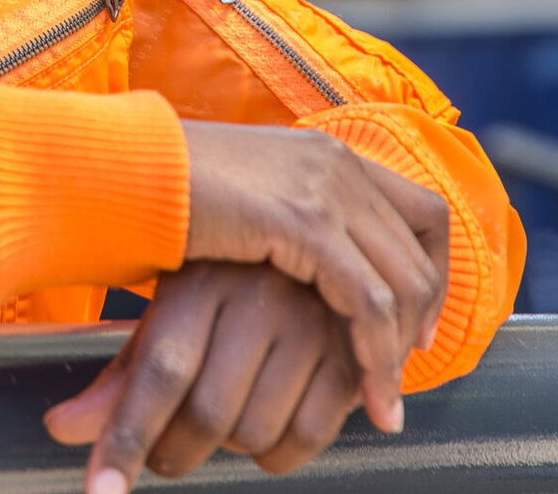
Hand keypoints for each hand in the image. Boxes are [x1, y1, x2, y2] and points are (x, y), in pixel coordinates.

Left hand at [44, 263, 362, 489]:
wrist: (312, 234)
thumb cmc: (222, 283)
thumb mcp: (168, 313)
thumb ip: (122, 376)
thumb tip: (61, 429)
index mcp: (198, 280)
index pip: (157, 372)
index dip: (125, 439)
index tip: (103, 492)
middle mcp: (256, 295)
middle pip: (208, 415)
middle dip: (176, 453)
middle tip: (164, 452)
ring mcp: (310, 321)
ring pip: (258, 432)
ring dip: (233, 449)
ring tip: (226, 419)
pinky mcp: (354, 349)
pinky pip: (310, 435)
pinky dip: (281, 456)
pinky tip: (269, 433)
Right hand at [177, 120, 448, 434]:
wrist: (124, 169)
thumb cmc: (162, 193)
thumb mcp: (244, 202)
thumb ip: (285, 224)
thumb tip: (305, 274)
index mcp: (327, 154)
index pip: (423, 211)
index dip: (434, 271)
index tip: (418, 325)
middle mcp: (338, 164)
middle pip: (420, 254)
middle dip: (421, 324)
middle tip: (400, 376)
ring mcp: (325, 189)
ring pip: (402, 285)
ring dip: (399, 354)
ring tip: (384, 404)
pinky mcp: (305, 222)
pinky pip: (367, 305)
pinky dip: (375, 361)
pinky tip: (369, 400)